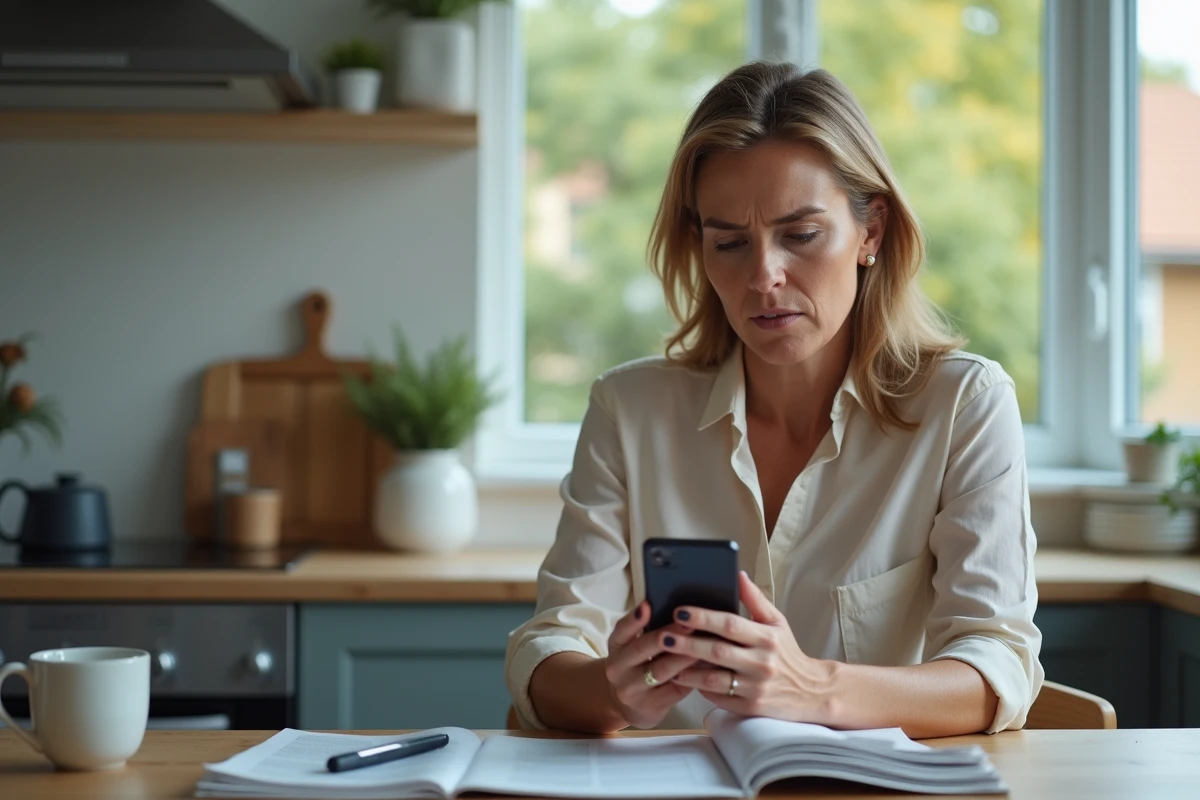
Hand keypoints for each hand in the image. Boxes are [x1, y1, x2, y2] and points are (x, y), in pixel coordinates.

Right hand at [601, 601, 698, 728]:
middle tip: (689, 624)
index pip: (622, 630)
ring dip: (682, 658)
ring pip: (660, 671)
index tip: (647, 605)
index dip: (634, 619)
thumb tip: (677, 611)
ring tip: (702, 646)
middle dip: (668, 635)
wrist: (624, 703)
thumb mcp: (630, 648)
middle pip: (642, 649)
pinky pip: (674, 690)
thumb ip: (644, 631)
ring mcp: (631, 689)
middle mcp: (618, 668)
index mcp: (616, 647)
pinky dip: (691, 677)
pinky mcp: (649, 706)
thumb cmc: (635, 666)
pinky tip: (705, 668)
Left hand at [664, 571, 835, 721]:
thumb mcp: (777, 623)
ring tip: (667, 660)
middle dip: (687, 643)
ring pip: (714, 679)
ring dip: (688, 670)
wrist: (812, 692)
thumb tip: (738, 575)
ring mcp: (756, 687)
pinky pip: (719, 698)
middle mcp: (762, 662)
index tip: (680, 611)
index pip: (730, 624)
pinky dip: (701, 689)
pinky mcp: (751, 707)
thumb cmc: (788, 653)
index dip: (703, 617)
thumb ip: (755, 600)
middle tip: (664, 636)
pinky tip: (686, 679)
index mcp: (767, 637)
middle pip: (717, 651)